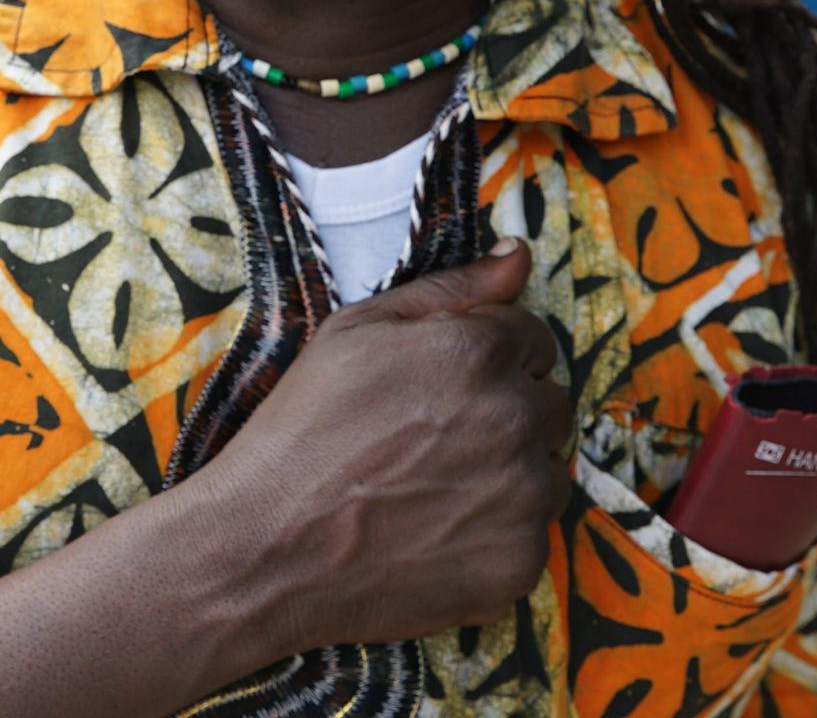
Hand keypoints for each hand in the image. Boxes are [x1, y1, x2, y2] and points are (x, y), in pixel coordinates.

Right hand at [205, 240, 571, 650]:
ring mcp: (523, 496)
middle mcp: (515, 418)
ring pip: (548, 471)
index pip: (534, 339)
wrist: (267, 547)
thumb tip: (519, 253)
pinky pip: (534, 536)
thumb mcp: (357, 330)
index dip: (490, 359)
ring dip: (512, 475)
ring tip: (436, 489)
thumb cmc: (304, 429)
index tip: (446, 388)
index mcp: (479, 352)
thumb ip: (451, 287)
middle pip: (549, 403)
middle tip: (435, 440)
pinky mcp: (518, 562)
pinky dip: (498, 536)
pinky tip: (439, 534)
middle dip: (506, 413)